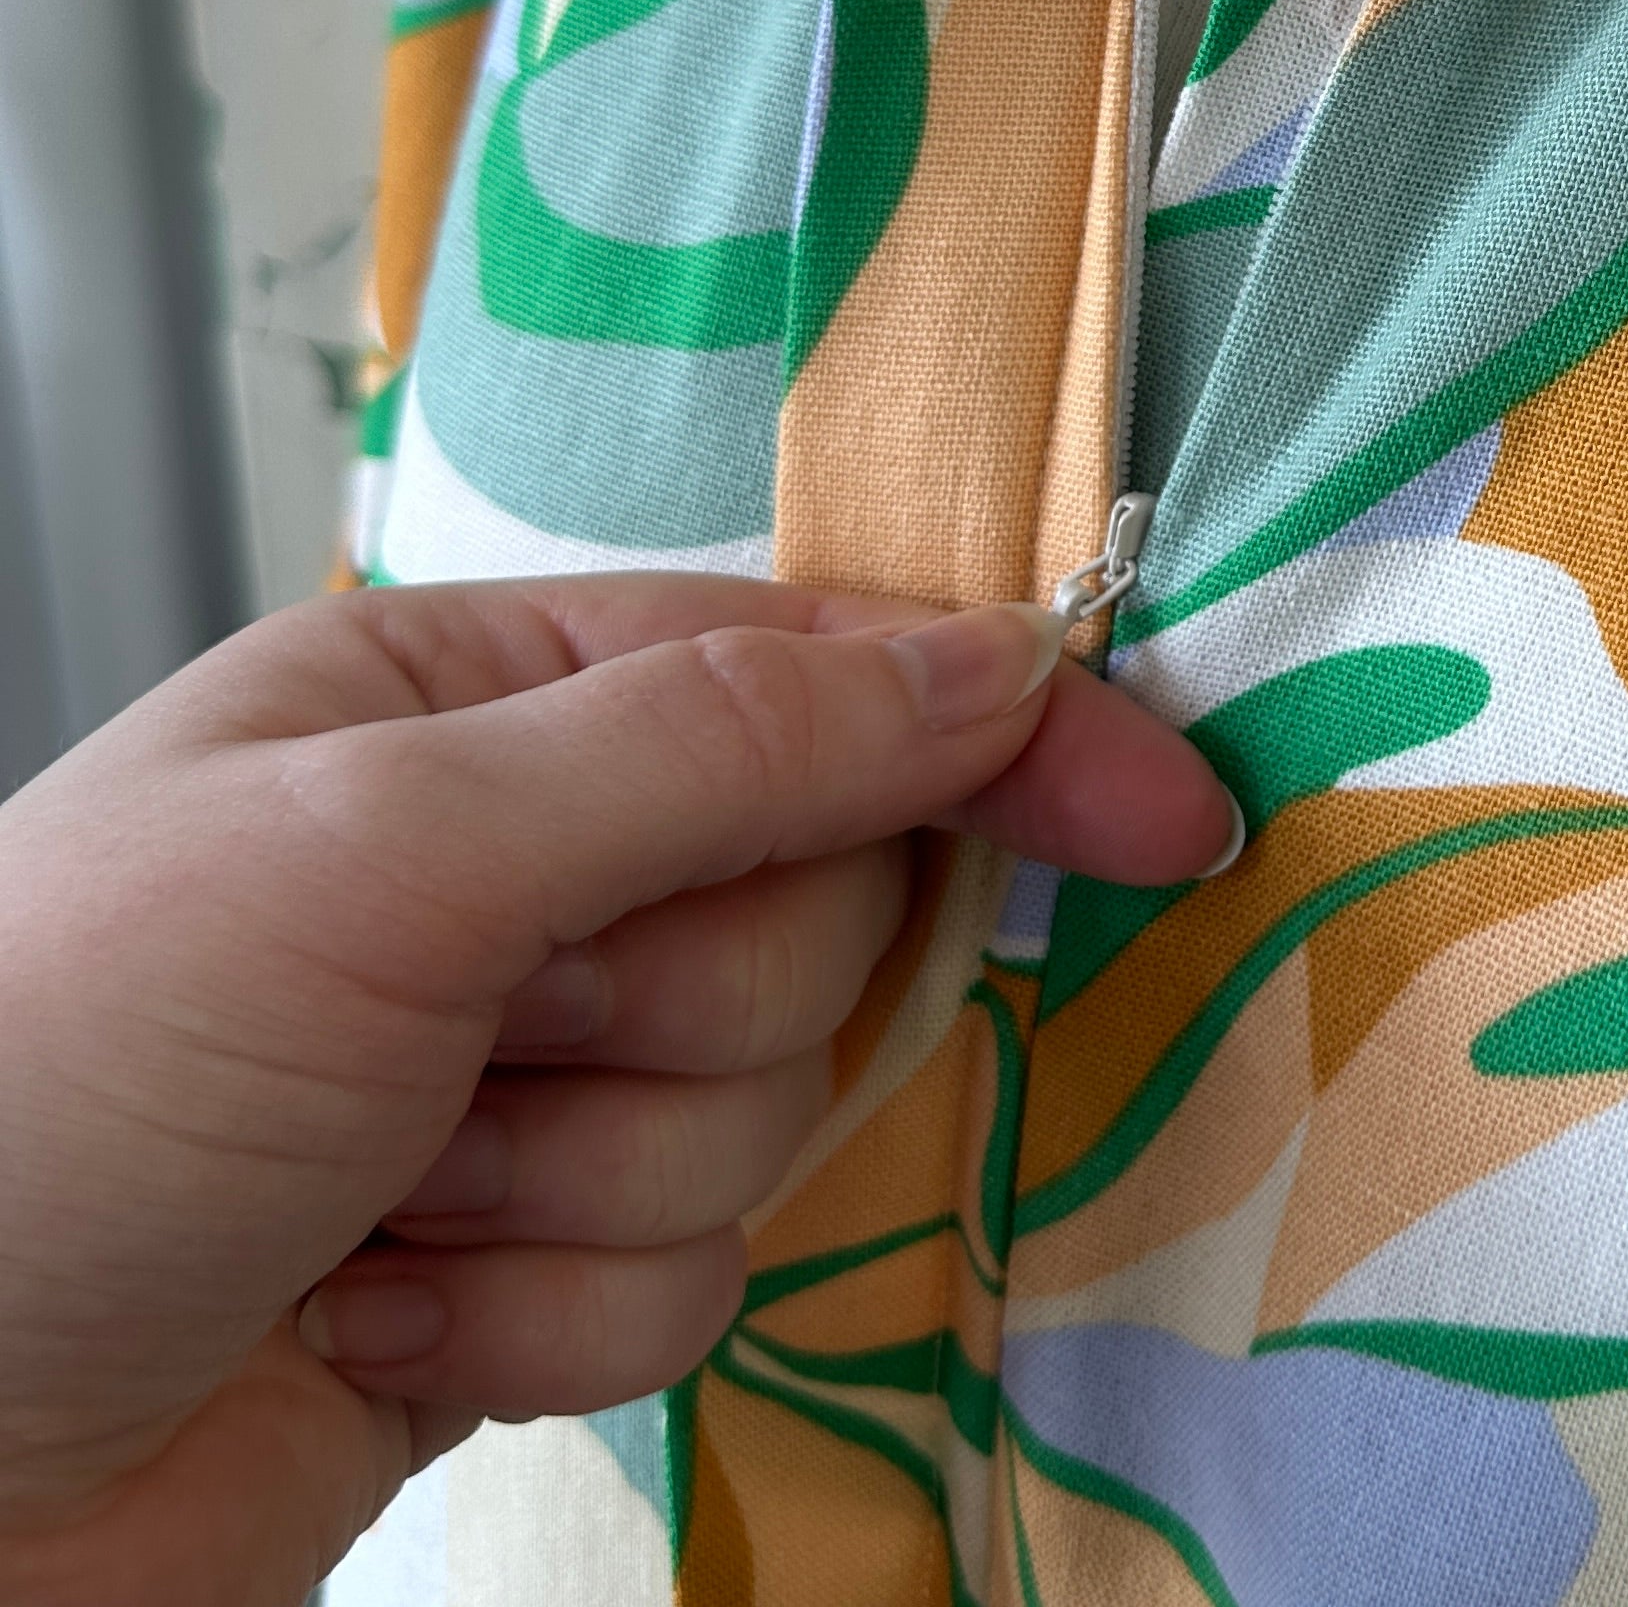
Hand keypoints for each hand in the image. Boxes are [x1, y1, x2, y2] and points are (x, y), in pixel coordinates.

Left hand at [0, 573, 1235, 1606]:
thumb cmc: (63, 1080)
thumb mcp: (386, 849)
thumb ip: (719, 742)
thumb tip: (997, 658)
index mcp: (467, 699)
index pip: (820, 679)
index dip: (1002, 740)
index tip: (1170, 817)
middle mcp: (511, 872)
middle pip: (815, 908)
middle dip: (683, 1000)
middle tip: (499, 1033)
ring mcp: (521, 1083)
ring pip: (762, 1110)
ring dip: (587, 1179)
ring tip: (384, 1194)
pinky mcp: (517, 1278)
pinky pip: (686, 1284)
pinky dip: (536, 1318)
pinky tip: (367, 1313)